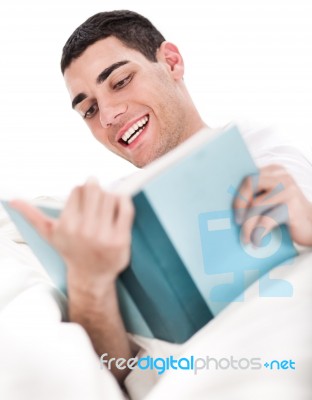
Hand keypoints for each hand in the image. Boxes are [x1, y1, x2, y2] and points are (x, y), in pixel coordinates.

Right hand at [11, 179, 134, 293]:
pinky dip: (124, 201)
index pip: (78, 190)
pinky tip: (119, 204)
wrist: (90, 275)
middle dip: (96, 189)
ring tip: (107, 202)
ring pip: (110, 197)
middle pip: (94, 190)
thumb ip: (31, 215)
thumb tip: (12, 200)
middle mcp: (84, 231)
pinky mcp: (121, 240)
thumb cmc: (70, 250)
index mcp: (67, 225)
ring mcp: (104, 236)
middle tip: (97, 193)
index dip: (82, 190)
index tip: (84, 196)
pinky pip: (126, 208)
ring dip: (110, 195)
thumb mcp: (50, 234)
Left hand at [233, 165, 311, 246]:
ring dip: (247, 224)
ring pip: (256, 204)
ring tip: (245, 237)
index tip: (231, 209)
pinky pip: (267, 219)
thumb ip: (256, 195)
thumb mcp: (271, 199)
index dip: (237, 193)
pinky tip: (256, 241)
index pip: (248, 176)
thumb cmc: (287, 214)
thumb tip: (228, 205)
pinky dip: (258, 232)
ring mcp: (288, 190)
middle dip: (239, 204)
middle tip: (237, 221)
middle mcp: (282, 176)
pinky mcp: (292, 206)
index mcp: (274, 171)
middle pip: (250, 184)